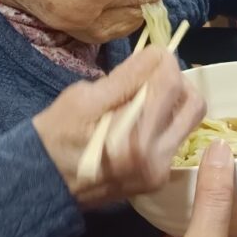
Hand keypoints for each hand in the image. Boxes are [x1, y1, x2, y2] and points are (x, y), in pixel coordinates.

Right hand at [33, 46, 204, 207]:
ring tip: (145, 95)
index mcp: (134, 138)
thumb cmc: (56, 136)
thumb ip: (125, 77)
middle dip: (176, 79)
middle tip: (151, 73)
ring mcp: (159, 171)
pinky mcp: (158, 178)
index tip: (148, 53)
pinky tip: (141, 117)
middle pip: (193, 103)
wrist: (43, 182)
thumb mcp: (83, 98)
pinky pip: (176, 137)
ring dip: (174, 99)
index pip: (171, 83)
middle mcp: (155, 158)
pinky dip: (165, 120)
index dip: (163, 59)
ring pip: (189, 120)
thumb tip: (157, 54)